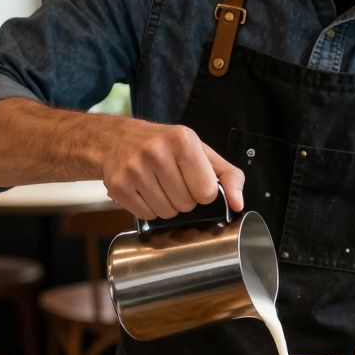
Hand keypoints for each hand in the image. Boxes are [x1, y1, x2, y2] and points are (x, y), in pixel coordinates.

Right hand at [98, 120, 244, 219]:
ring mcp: (134, 169)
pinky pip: (146, 215)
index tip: (194, 181)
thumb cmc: (165, 146)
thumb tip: (238, 204)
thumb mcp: (201, 151)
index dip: (203, 192)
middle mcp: (156, 152)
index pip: (207, 191)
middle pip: (187, 204)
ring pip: (167, 213)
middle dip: (184, 199)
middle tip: (173, 181)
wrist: (116, 139)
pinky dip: (149, 208)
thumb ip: (229, 175)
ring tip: (159, 185)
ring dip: (167, 206)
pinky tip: (144, 190)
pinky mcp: (119, 185)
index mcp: (183, 140)